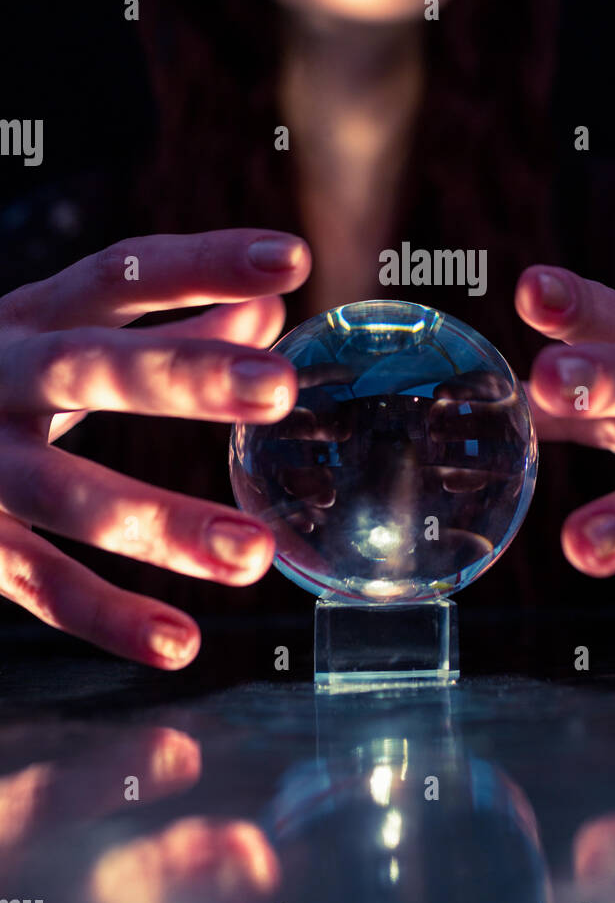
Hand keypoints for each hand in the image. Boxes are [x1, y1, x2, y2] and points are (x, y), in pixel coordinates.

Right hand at [0, 230, 311, 668]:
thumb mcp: (58, 333)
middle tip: (279, 387)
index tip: (291, 259)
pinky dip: (107, 617)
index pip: (119, 274)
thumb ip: (165, 324)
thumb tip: (270, 305)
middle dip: (184, 375)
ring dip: (161, 523)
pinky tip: (180, 643)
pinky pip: (38, 582)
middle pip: (91, 368)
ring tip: (253, 553)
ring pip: (65, 492)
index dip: (202, 264)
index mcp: (34, 317)